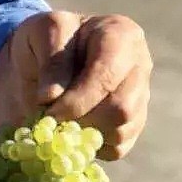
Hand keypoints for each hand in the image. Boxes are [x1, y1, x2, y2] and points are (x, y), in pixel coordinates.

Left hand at [0, 11, 151, 158]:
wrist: (41, 57)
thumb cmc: (44, 40)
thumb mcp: (40, 33)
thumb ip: (51, 61)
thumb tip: (52, 98)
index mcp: (121, 34)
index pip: (107, 76)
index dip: (78, 99)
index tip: (50, 111)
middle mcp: (139, 65)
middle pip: (120, 108)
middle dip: (81, 119)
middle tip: (52, 120)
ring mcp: (140, 96)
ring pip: (121, 131)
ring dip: (83, 133)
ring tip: (60, 119)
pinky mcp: (133, 123)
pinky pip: (118, 147)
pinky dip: (89, 145)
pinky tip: (72, 128)